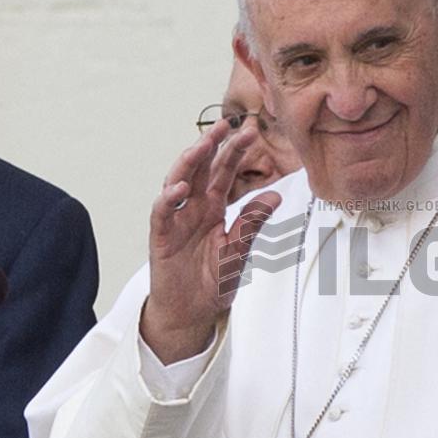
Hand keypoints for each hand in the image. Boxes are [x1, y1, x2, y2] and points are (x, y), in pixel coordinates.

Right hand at [142, 119, 280, 362]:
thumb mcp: (239, 250)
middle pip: (201, 169)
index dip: (235, 151)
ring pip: (177, 182)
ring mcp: (175, 221)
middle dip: (211, 145)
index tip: (251, 132)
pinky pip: (162, 214)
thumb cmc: (211, 282)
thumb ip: (252, 223)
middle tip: (225, 124)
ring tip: (201, 146)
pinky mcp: (161, 238)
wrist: (191, 313)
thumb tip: (276, 196)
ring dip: (188, 163)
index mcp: (213, 208)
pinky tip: (180, 189)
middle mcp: (193, 209)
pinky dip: (168, 200)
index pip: (224, 172)